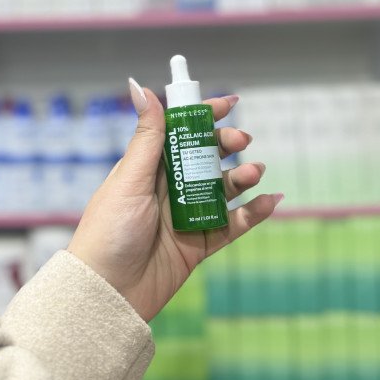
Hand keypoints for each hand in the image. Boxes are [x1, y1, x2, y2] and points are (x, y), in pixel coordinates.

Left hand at [68, 79, 282, 321]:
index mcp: (149, 168)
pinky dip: (255, 213)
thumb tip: (139, 86)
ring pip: (224, 189)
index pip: (180, 133)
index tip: (228, 103)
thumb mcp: (128, 179)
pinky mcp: (199, 244)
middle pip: (207, 158)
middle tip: (241, 141)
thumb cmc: (108, 231)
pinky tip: (271, 201)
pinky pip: (233, 225)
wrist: (108, 292)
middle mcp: (170, 188)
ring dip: (243, 177)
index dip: (204, 116)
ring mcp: (186, 215)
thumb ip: (146, 137)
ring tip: (254, 172)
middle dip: (227, 145)